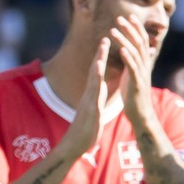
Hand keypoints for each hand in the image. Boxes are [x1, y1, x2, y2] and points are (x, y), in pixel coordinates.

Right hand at [68, 37, 109, 154]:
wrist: (76, 145)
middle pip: (95, 72)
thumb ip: (97, 99)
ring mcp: (90, 101)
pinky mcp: (92, 110)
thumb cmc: (86, 130)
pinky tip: (100, 77)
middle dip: (100, 55)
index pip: (98, 74)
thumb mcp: (95, 111)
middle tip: (106, 38)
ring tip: (103, 51)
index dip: (102, 59)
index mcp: (94, 95)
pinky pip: (95, 96)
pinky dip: (98, 85)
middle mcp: (90, 95)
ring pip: (94, 80)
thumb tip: (101, 91)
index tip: (107, 45)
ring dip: (98, 64)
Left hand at [110, 15, 156, 128]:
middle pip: (140, 43)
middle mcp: (145, 66)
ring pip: (135, 53)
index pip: (141, 41)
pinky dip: (128, 58)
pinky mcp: (137, 83)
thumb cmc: (135, 95)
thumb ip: (136, 62)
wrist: (141, 114)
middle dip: (130, 29)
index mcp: (143, 63)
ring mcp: (142, 75)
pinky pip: (133, 69)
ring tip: (113, 30)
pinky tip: (121, 49)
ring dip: (124, 40)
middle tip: (120, 17)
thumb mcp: (136, 75)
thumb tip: (140, 51)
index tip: (128, 16)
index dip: (136, 28)